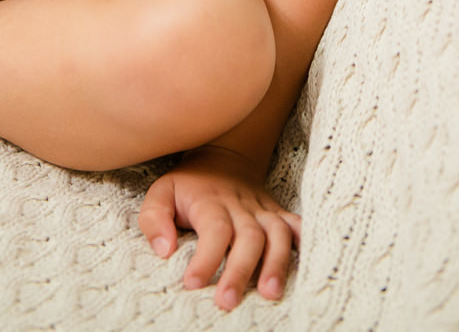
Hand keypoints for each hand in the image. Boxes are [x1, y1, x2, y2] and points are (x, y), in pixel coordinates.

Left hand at [139, 145, 301, 310]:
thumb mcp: (161, 192)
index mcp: (211, 202)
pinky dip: (303, 244)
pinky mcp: (276, 213)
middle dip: (240, 270)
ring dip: (276, 263)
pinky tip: (304, 266)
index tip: (193, 284)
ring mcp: (262, 209)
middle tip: (227, 301)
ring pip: (277, 233)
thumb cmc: (188, 185)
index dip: (206, 257)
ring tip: (271, 294)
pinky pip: (296, 225)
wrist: (223, 157)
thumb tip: (164, 249)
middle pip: (248, 236)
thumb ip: (155, 219)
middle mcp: (240, 206)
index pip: (214, 229)